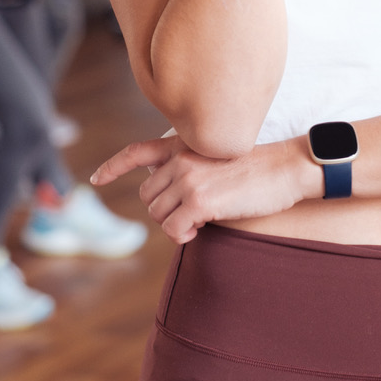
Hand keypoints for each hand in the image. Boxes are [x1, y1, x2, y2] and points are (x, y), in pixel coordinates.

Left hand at [90, 134, 312, 244]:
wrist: (284, 168)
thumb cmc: (256, 169)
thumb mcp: (216, 159)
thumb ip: (189, 168)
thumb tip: (171, 198)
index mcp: (184, 145)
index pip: (138, 151)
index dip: (113, 166)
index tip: (95, 178)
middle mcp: (181, 158)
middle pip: (148, 196)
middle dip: (165, 211)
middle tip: (192, 214)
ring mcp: (188, 178)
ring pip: (158, 215)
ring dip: (175, 224)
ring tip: (201, 219)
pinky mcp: (199, 200)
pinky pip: (172, 229)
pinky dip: (182, 236)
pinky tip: (200, 229)